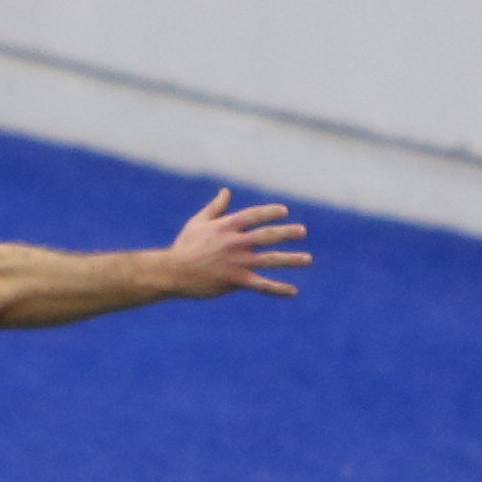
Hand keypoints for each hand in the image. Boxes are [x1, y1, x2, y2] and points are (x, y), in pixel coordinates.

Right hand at [162, 188, 310, 299]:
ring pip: (270, 259)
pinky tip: (293, 291)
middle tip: (303, 231)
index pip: (254, 215)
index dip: (270, 212)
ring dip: (290, 259)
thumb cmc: (185, 246)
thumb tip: (226, 191)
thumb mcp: (198, 222)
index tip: (284, 211)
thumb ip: (216, 207)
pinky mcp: (236, 280)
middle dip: (287, 233)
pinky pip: (262, 285)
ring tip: (308, 259)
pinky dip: (278, 288)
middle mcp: (235, 242)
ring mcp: (237, 262)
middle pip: (267, 235)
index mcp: (226, 226)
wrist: (173, 272)